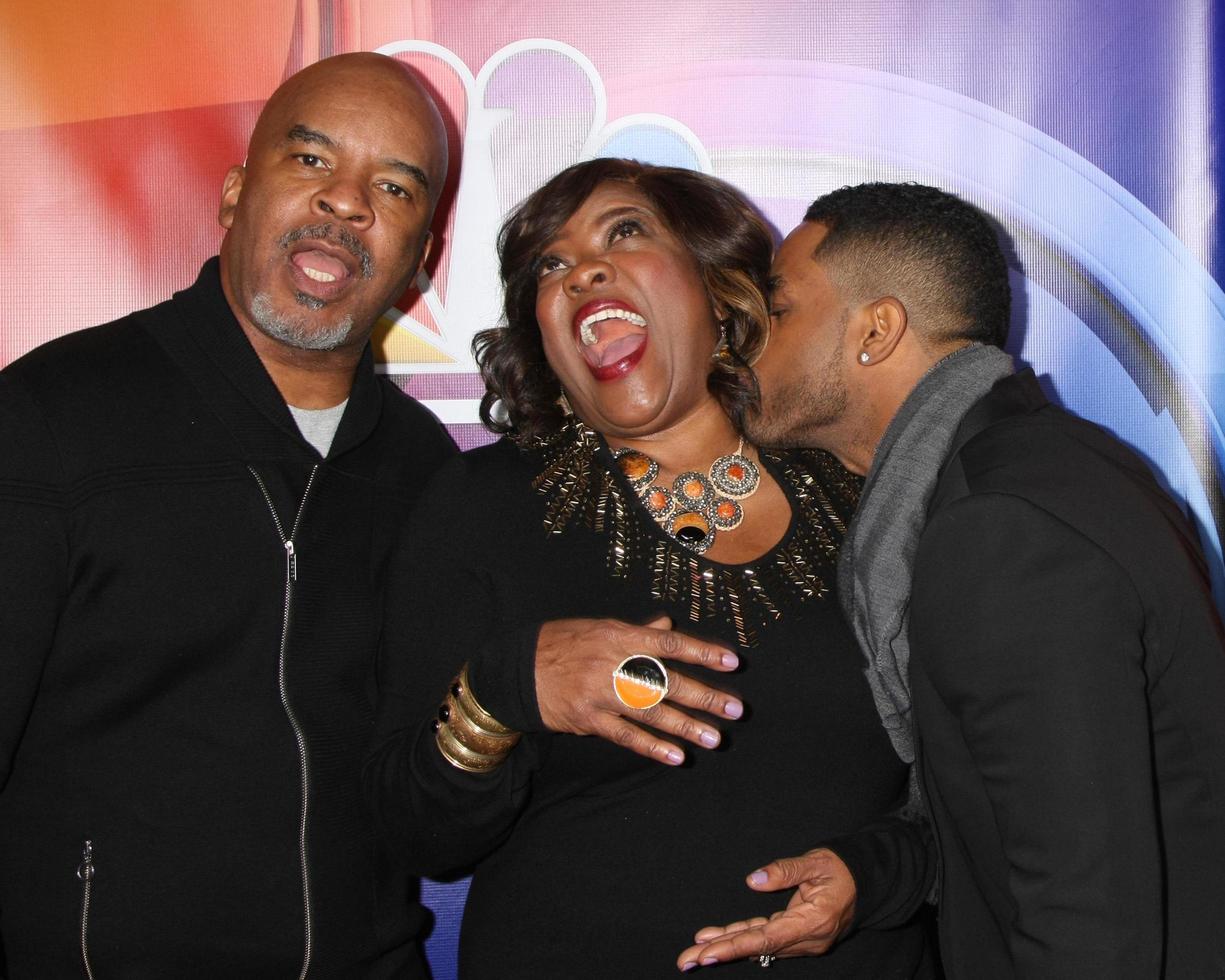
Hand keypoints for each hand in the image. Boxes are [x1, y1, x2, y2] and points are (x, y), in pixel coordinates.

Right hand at [535, 615, 741, 765]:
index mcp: (618, 636)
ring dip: (686, 727)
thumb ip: (637, 632)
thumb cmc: (561, 644)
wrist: (515, 670)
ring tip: (714, 738)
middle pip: (667, 682)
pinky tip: (676, 756)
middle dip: (704, 696)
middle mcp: (612, 663)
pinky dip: (652, 747)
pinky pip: (625, 735)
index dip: (701, 653)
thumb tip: (668, 627)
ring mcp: (600, 694)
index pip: (668, 644)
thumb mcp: (598, 628)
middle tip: (736, 709)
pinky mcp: (588, 719)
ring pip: (651, 712)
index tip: (732, 662)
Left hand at [676, 849, 855, 970]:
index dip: (734, 945)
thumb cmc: (842, 869)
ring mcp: (802, 940)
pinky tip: (718, 939)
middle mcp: (806, 939)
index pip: (766, 938)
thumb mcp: (817, 862)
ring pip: (758, 944)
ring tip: (694, 951)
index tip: (707, 952)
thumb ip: (787, 870)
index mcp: (812, 923)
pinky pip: (765, 937)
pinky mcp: (796, 934)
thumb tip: (754, 880)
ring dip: (727, 946)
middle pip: (757, 947)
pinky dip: (742, 937)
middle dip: (720, 953)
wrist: (867, 882)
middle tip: (685, 960)